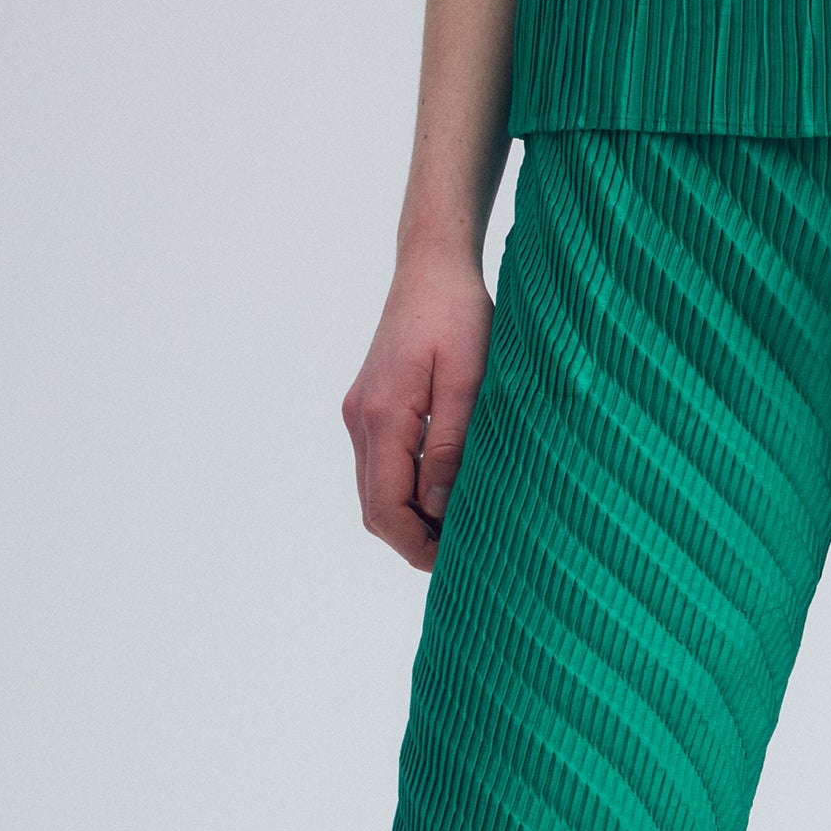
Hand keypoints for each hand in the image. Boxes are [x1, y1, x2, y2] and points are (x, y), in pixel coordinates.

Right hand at [341, 241, 493, 570]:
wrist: (433, 266)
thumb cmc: (459, 316)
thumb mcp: (470, 381)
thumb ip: (450, 446)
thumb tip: (436, 507)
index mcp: (383, 416)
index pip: (387, 508)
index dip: (417, 547)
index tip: (455, 564)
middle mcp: (361, 419)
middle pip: (375, 510)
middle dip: (413, 543)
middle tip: (461, 558)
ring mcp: (361, 414)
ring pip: (376, 493)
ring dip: (410, 521)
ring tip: (459, 531)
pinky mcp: (371, 408)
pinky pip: (382, 468)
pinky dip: (407, 494)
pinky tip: (445, 496)